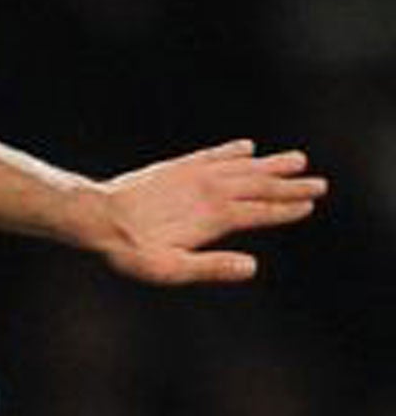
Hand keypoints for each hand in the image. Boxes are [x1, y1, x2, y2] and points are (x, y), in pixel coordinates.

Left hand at [99, 140, 324, 282]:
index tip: (308, 205)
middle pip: (259, 186)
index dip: (285, 209)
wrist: (97, 216)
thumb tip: (251, 268)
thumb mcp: (171, 269)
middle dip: (290, 185)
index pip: (260, 212)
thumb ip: (211, 266)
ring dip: (269, 164)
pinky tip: (246, 147)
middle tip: (319, 183)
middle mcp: (210, 192)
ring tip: (295, 159)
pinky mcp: (177, 168)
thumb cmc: (131, 250)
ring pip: (242, 167)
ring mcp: (194, 176)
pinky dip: (231, 151)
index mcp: (215, 217)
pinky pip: (212, 155)